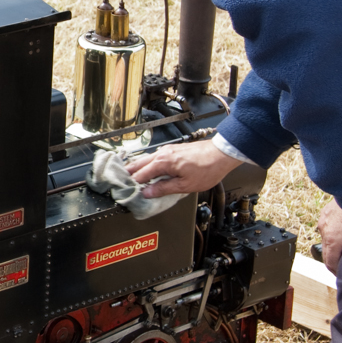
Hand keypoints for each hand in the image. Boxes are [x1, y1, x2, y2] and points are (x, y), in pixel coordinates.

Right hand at [125, 140, 241, 198]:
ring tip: (130, 176)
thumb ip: (164, 188)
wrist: (222, 154)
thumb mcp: (185, 185)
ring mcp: (167, 150)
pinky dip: (147, 164)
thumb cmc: (207, 169)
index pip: (141, 175)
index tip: (126, 191)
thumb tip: (148, 192)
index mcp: (163, 163)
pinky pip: (154, 157)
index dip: (133, 184)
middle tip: (119, 181)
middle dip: (128, 173)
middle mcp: (162, 154)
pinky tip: (149, 169)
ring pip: (146, 159)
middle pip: (138, 164)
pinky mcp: (173, 150)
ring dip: (137, 168)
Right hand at [318, 199, 341, 274]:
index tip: (339, 274)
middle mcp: (325, 233)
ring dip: (333, 246)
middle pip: (325, 254)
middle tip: (340, 265)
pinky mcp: (325, 213)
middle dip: (332, 261)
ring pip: (326, 239)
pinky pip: (326, 228)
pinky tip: (341, 231)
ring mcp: (324, 222)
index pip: (329, 263)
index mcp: (334, 241)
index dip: (334, 271)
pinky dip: (333, 233)